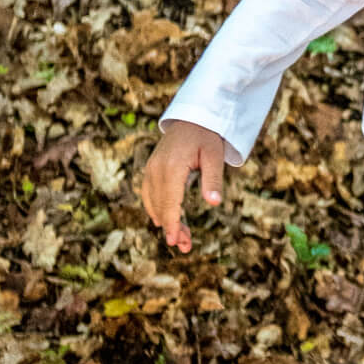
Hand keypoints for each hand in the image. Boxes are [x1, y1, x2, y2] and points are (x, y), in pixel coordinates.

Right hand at [139, 121, 227, 253]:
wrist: (192, 116)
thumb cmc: (207, 136)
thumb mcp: (215, 156)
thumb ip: (213, 180)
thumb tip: (214, 203)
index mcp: (172, 167)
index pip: (170, 202)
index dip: (173, 224)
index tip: (175, 242)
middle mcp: (156, 169)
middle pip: (161, 206)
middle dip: (172, 227)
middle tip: (186, 247)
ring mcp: (150, 169)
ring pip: (153, 202)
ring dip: (164, 220)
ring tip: (182, 237)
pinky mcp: (150, 169)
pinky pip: (149, 194)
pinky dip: (156, 209)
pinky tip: (165, 221)